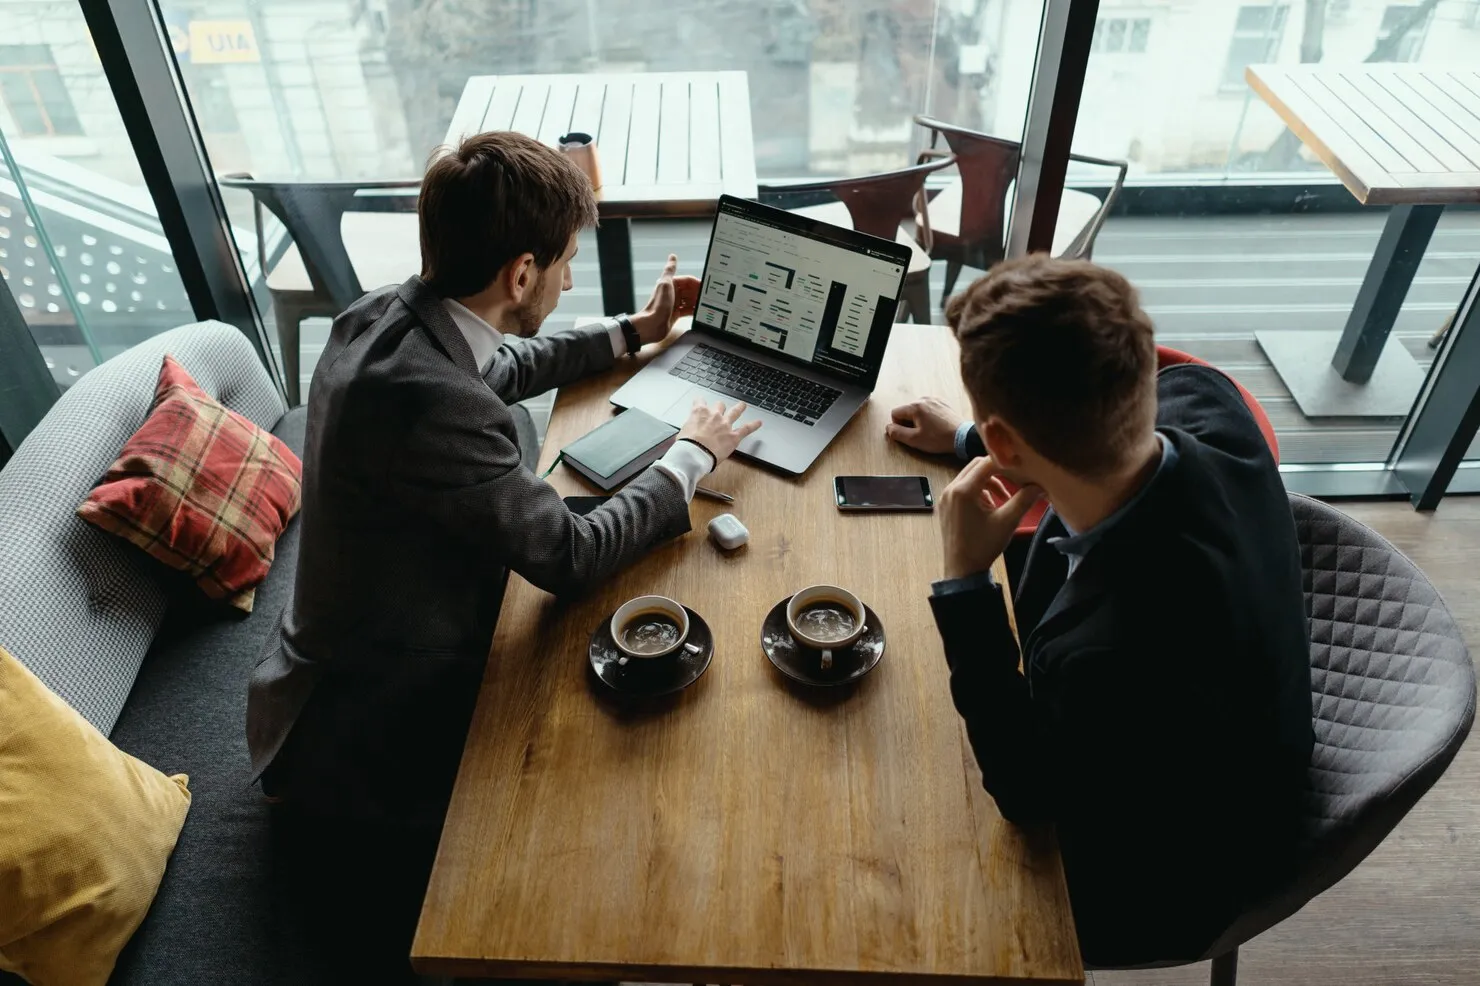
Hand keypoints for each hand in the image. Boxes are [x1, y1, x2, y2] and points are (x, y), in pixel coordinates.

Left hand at [630, 254, 700, 343]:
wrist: (653, 325)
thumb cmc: (658, 305)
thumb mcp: (665, 284)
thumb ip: (670, 270)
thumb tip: (672, 257)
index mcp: (670, 284)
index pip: (687, 280)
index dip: (697, 283)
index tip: (705, 288)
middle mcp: (672, 293)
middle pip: (690, 291)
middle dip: (698, 294)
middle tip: (707, 297)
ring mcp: (674, 304)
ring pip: (690, 300)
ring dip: (697, 302)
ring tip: (705, 305)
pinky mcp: (676, 314)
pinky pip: (688, 310)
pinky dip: (693, 310)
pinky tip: (699, 312)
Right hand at [677, 400, 762, 467]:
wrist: (694, 453)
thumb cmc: (686, 445)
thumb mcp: (682, 432)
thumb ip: (689, 427)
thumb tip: (689, 432)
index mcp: (699, 413)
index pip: (699, 402)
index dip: (700, 402)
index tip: (700, 403)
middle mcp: (714, 415)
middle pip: (719, 405)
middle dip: (720, 407)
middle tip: (721, 408)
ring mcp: (725, 425)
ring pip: (735, 412)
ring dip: (740, 408)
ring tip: (743, 405)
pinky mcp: (733, 436)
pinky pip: (746, 428)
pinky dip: (753, 425)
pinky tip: (759, 423)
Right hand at [886, 397, 966, 455]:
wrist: (963, 437)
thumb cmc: (940, 438)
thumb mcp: (914, 440)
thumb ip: (897, 433)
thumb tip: (889, 428)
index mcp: (915, 406)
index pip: (895, 413)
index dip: (898, 425)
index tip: (909, 433)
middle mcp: (924, 399)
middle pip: (906, 410)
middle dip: (909, 422)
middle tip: (920, 434)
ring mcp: (935, 400)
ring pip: (917, 410)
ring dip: (919, 419)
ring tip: (930, 430)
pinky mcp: (943, 403)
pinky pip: (928, 409)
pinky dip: (929, 417)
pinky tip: (936, 426)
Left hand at [939, 456, 1043, 580]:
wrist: (962, 570)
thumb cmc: (983, 546)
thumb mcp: (1007, 522)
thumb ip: (1024, 500)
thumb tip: (1040, 485)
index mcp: (963, 491)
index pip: (987, 463)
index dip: (1006, 463)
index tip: (1022, 468)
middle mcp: (950, 489)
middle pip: (976, 466)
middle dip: (997, 471)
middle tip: (1015, 481)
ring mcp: (945, 497)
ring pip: (970, 476)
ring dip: (988, 482)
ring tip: (1004, 500)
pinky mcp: (945, 505)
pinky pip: (963, 487)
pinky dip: (978, 491)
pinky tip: (989, 507)